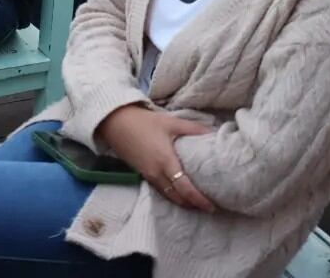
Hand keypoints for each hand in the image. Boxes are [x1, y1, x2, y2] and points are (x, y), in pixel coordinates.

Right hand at [98, 105, 215, 211]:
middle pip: (178, 197)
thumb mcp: (170, 122)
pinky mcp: (142, 174)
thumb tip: (214, 133)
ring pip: (168, 196)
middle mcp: (156, 173)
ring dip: (183, 202)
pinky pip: (160, 190)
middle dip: (194, 205)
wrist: (115, 123)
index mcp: (166, 162)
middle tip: (209, 207)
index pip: (185, 188)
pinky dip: (172, 195)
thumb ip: (193, 129)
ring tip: (197, 203)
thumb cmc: (143, 122)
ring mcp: (148, 176)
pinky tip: (179, 192)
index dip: (199, 200)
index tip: (212, 206)